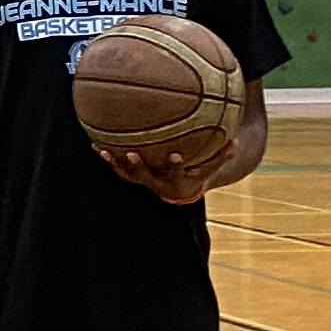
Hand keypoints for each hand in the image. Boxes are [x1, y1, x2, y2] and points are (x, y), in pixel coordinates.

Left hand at [98, 129, 228, 205]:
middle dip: (139, 166)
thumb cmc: (195, 174)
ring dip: (114, 163)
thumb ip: (220, 155)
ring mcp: (142, 180)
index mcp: (176, 179)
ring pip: (126, 174)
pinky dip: (107, 157)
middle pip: (145, 177)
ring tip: (102, 149)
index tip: (175, 155)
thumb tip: (236, 140)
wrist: (178, 190)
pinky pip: (117, 167)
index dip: (175, 165)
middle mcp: (156, 182)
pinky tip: (94, 143)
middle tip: (132, 154)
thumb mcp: (209, 167)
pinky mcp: (132, 176)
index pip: (177, 172)